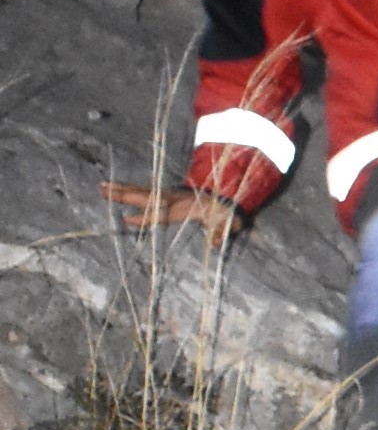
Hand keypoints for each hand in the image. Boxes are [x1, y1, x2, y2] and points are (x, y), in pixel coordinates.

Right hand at [106, 182, 241, 237]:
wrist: (222, 195)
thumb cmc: (221, 211)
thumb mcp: (226, 221)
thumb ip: (221, 230)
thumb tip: (216, 243)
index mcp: (182, 207)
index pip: (160, 213)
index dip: (145, 217)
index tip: (126, 220)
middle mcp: (170, 197)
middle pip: (144, 196)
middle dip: (124, 194)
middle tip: (103, 190)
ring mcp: (165, 193)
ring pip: (140, 190)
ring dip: (120, 189)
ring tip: (100, 187)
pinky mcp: (163, 193)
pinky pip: (142, 190)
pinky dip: (126, 188)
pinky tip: (111, 188)